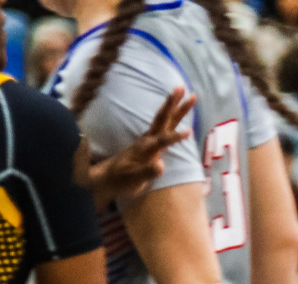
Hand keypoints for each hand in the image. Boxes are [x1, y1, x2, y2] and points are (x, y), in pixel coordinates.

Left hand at [81, 88, 195, 202]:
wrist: (109, 177)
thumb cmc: (121, 180)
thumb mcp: (133, 180)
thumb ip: (147, 172)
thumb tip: (161, 165)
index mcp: (144, 149)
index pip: (161, 140)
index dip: (174, 137)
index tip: (188, 132)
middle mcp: (148, 140)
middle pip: (162, 119)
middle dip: (173, 104)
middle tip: (183, 88)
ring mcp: (150, 140)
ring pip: (165, 119)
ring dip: (176, 106)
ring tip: (188, 93)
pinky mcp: (152, 142)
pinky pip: (165, 125)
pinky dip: (174, 115)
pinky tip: (181, 109)